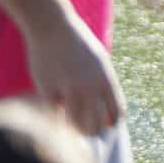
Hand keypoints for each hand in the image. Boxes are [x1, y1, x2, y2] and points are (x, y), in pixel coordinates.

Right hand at [25, 11, 123, 133]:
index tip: (108, 127)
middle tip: (88, 135)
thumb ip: (102, 82)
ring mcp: (68, 88)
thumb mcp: (98, 61)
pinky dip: (55, 113)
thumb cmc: (76, 43)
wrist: (52, 27)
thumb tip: (105, 106)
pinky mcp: (48, 89)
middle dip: (92, 131)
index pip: (116, 110)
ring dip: (74, 128)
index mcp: (106, 79)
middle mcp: (90, 86)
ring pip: (74, 121)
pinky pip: (53, 111)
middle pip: (95, 122)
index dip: (113, 122)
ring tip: (72, 132)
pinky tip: (53, 111)